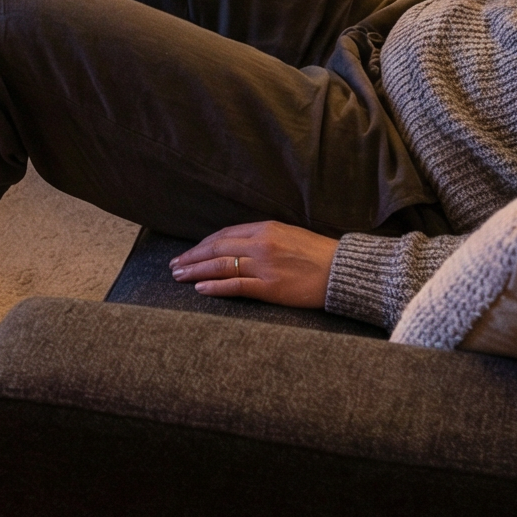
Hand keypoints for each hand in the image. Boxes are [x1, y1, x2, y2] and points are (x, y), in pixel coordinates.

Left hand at [169, 220, 340, 308]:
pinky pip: (236, 286)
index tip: (190, 252)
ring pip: (221, 266)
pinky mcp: (270, 288)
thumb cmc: (318, 254)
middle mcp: (261, 244)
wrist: (342, 270)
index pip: (224, 234)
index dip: (203, 244)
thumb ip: (263, 237)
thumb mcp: (288, 234)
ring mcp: (264, 266)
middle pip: (217, 249)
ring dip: (196, 270)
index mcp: (265, 228)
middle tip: (175, 265)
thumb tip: (237, 245)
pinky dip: (215, 286)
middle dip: (192, 257)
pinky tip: (200, 288)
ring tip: (179, 276)